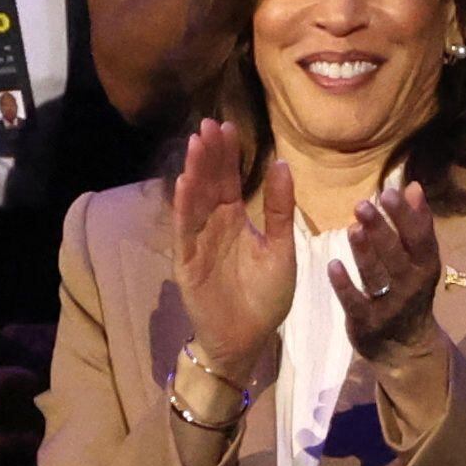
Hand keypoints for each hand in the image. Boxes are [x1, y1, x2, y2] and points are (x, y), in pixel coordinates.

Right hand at [172, 117, 295, 385]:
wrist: (248, 340)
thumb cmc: (265, 298)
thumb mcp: (281, 249)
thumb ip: (281, 210)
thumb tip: (282, 164)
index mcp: (236, 221)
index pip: (229, 180)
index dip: (228, 155)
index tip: (227, 126)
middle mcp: (214, 226)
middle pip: (209, 184)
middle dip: (208, 155)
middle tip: (208, 125)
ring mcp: (198, 242)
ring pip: (194, 201)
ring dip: (194, 173)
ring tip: (196, 145)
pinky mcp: (187, 262)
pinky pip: (184, 231)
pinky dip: (183, 208)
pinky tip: (183, 183)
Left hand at [329, 183, 441, 362]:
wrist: (404, 347)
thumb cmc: (408, 290)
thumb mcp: (418, 260)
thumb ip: (415, 224)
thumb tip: (413, 186)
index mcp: (425, 266)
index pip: (420, 238)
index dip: (407, 216)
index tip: (390, 192)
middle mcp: (411, 285)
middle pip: (396, 255)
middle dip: (381, 230)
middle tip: (362, 205)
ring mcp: (389, 306)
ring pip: (376, 276)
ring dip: (364, 253)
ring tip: (352, 228)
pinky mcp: (367, 322)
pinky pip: (355, 302)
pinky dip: (344, 285)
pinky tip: (332, 265)